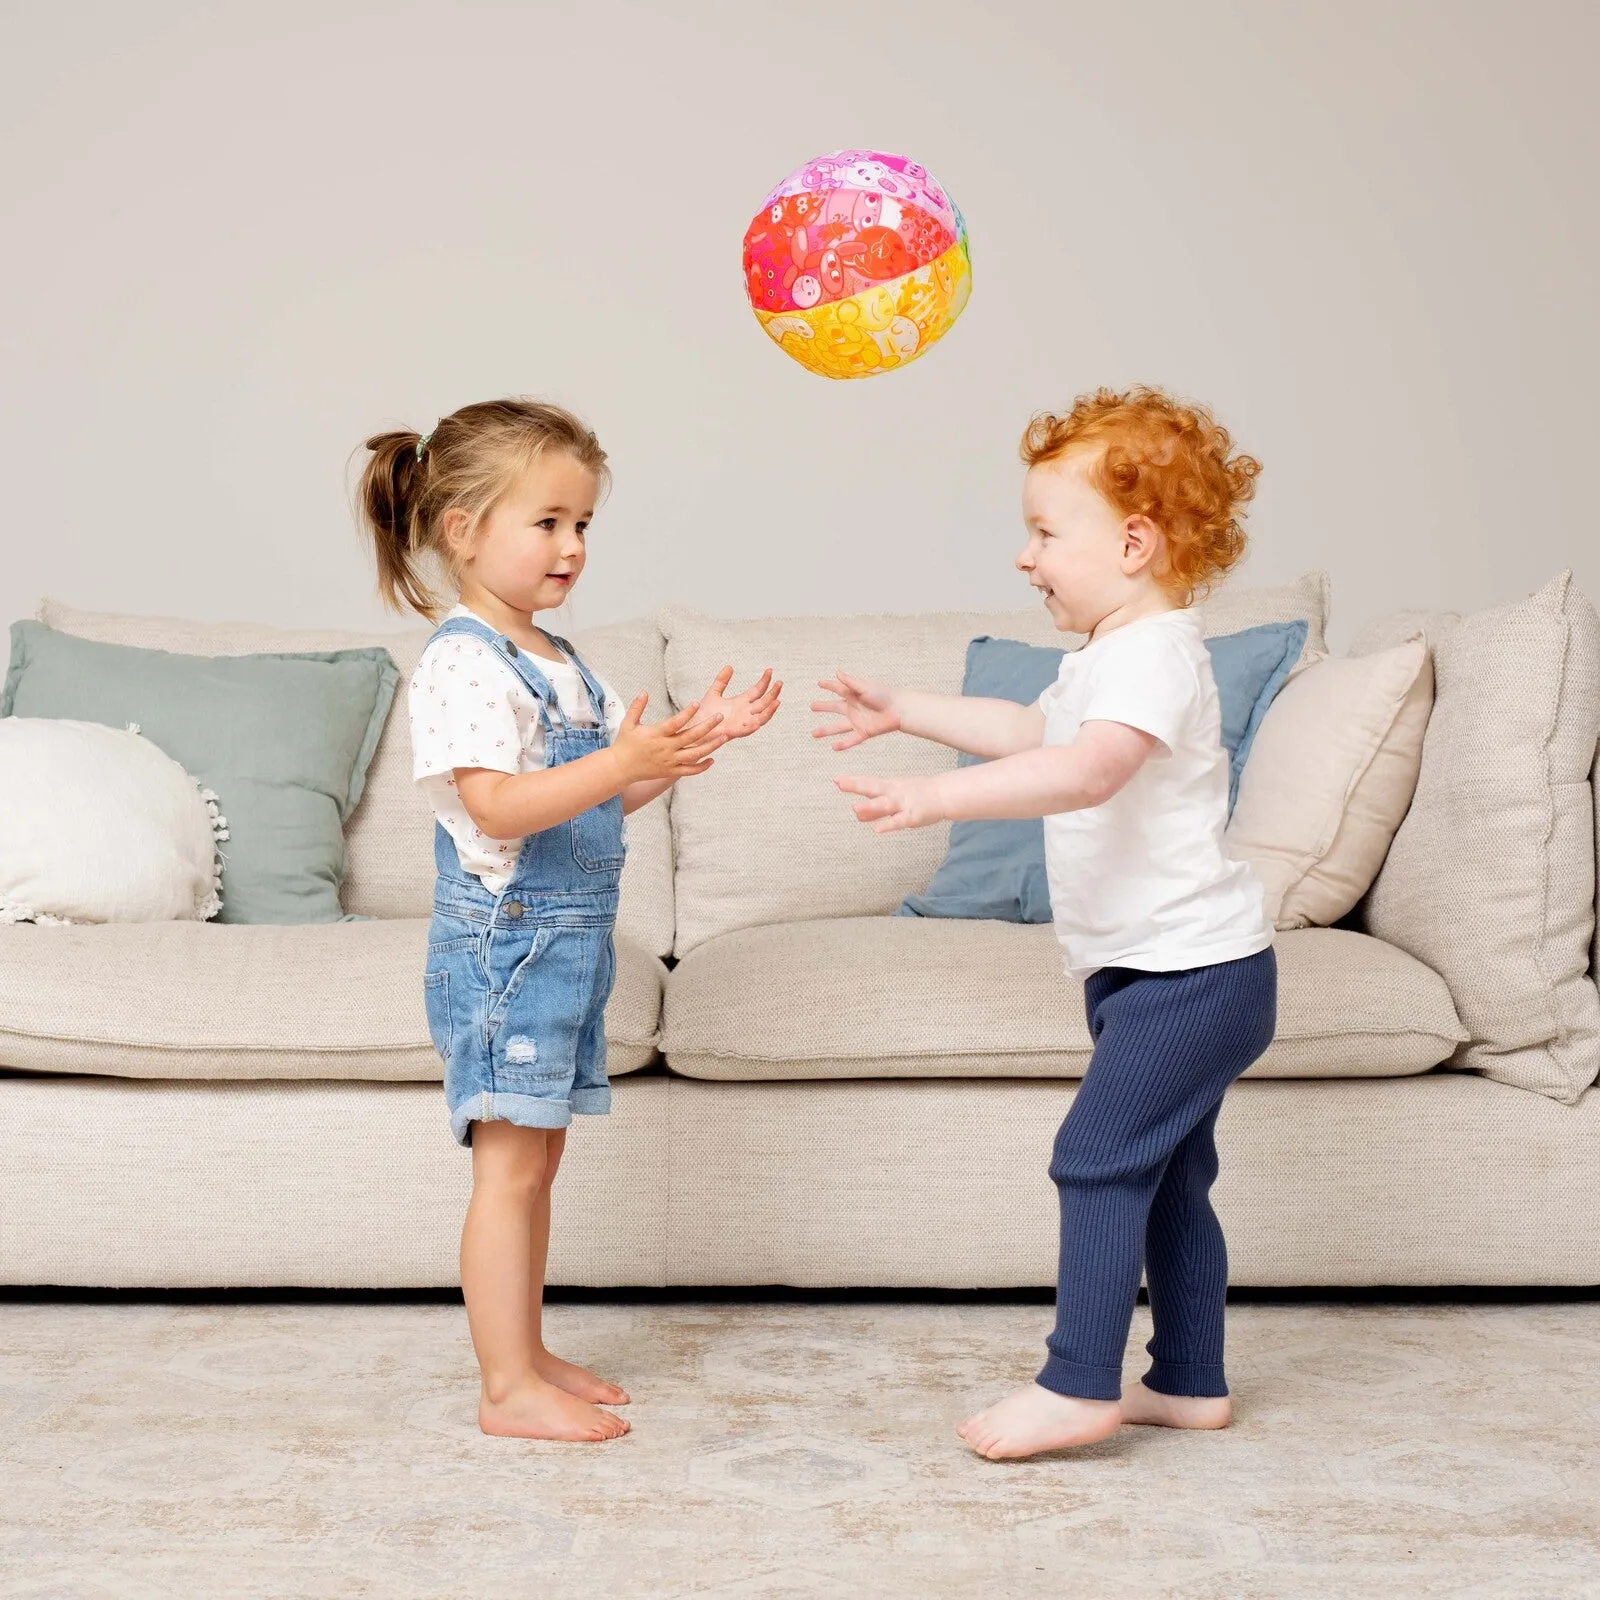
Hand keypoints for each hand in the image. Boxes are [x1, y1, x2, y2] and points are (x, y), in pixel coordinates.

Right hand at [610, 693, 726, 784]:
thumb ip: (637, 707)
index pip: (674, 723)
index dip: (686, 713)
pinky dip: (702, 767)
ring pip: (694, 755)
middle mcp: (665, 748)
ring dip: (711, 746)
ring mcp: (670, 761)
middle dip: (707, 727)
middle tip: (720, 717)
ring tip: (724, 737)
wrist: (620, 768)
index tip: (697, 702)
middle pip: (690, 737)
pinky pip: (689, 770)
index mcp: (656, 735)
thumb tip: (644, 691)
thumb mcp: (628, 723)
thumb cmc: (624, 743)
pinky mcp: (671, 771)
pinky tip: (712, 759)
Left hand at [697, 665, 781, 740]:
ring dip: (770, 710)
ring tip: (778, 700)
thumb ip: (721, 681)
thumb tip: (729, 666)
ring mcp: (741, 723)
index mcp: (741, 703)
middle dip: (773, 693)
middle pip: (764, 703)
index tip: (769, 670)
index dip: (765, 681)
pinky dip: (756, 724)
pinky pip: (748, 730)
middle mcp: (745, 713)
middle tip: (780, 682)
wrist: (694, 727)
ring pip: (761, 717)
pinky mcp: (734, 732)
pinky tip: (762, 719)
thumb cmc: (704, 714)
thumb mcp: (714, 693)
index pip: (757, 691)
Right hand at [811, 670, 899, 749]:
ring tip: (813, 733)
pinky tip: (834, 747)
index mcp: (853, 695)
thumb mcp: (864, 687)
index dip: (829, 686)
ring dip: (826, 730)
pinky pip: (851, 739)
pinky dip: (843, 744)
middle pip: (834, 707)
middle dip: (823, 707)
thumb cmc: (884, 695)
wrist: (899, 710)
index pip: (838, 689)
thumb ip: (850, 682)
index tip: (819, 683)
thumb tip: (837, 672)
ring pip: (838, 727)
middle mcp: (853, 708)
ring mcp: (857, 721)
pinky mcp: (863, 732)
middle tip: (812, 706)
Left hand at [835, 773, 945, 833]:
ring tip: (855, 808)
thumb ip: (876, 809)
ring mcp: (904, 804)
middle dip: (856, 785)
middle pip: (873, 788)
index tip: (836, 779)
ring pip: (885, 805)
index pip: (869, 782)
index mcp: (890, 786)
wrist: (944, 795)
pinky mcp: (912, 816)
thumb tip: (857, 815)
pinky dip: (889, 825)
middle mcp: (895, 792)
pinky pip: (899, 821)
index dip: (853, 781)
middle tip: (839, 783)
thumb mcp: (896, 798)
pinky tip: (878, 829)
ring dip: (870, 806)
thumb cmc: (919, 795)